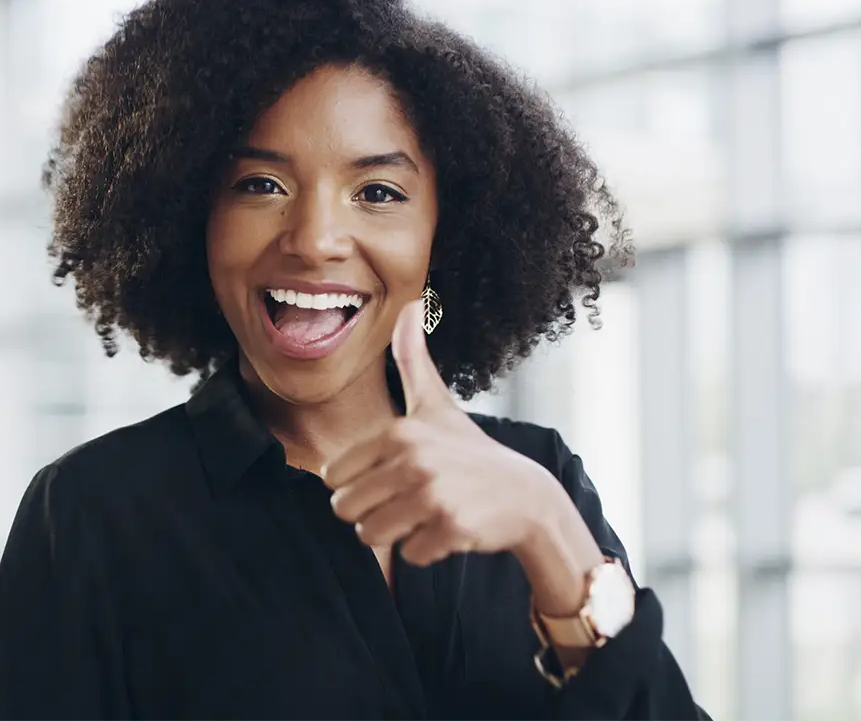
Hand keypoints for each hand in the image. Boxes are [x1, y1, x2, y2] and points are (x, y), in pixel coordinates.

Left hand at [321, 297, 587, 568]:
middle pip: (345, 509)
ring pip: (369, 536)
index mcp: (399, 432)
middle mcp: (413, 460)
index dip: (359, 484)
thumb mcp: (438, 405)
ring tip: (427, 515)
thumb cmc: (471, 452)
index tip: (393, 478)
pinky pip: (407, 555)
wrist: (527, 497)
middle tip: (409, 502)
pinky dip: (426, 550)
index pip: (333, 477)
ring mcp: (433, 495)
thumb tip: (408, 305)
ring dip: (396, 534)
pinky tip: (450, 529)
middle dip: (373, 513)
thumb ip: (412, 361)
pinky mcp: (451, 528)